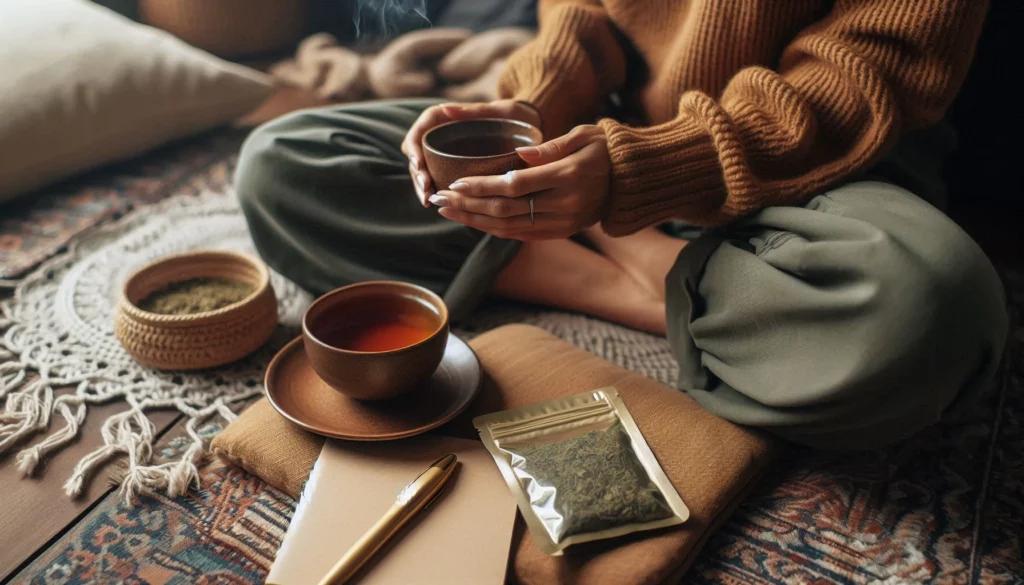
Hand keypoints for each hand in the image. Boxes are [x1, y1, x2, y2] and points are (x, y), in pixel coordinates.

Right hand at [401, 99, 540, 205]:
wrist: (531, 128)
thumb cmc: (515, 115)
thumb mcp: (497, 110)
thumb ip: (473, 110)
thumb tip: (445, 110)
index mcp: (444, 118)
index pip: (419, 132)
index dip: (413, 148)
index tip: (417, 163)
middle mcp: (442, 136)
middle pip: (418, 154)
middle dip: (418, 174)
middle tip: (426, 192)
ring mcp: (448, 153)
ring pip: (425, 170)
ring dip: (424, 186)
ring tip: (428, 201)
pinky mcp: (456, 167)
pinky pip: (440, 179)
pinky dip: (439, 191)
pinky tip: (443, 205)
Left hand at [430, 125, 609, 239]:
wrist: (632, 182)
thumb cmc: (604, 150)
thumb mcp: (584, 136)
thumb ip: (552, 146)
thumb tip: (520, 156)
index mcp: (568, 177)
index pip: (515, 186)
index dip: (482, 186)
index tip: (455, 182)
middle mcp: (564, 205)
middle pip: (506, 209)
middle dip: (468, 205)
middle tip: (439, 198)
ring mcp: (562, 222)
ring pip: (509, 227)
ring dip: (474, 220)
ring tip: (447, 211)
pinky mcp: (560, 232)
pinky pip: (521, 234)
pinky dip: (493, 229)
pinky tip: (471, 220)